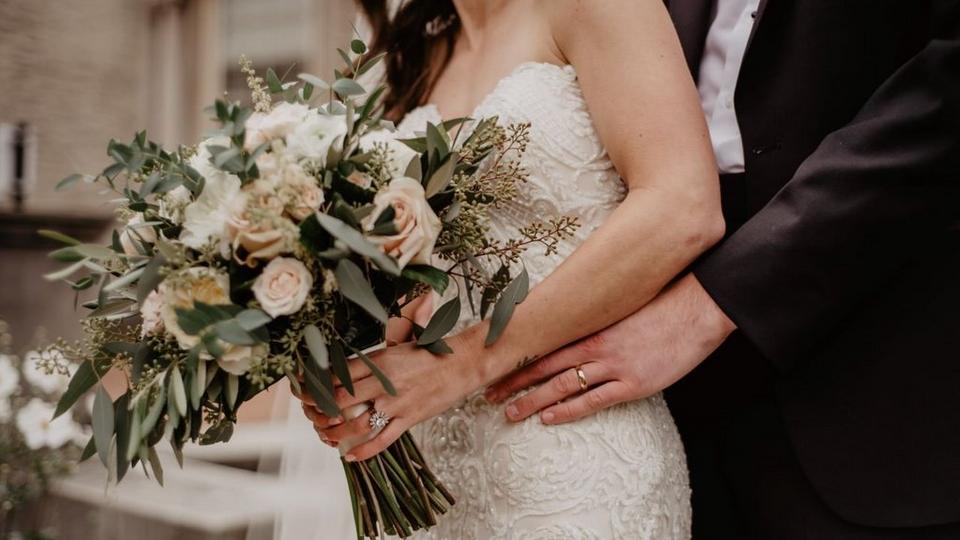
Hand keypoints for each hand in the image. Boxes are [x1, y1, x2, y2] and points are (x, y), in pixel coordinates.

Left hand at [312, 334, 485, 461]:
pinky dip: (363, 452)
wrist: (463, 362)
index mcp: (379, 360)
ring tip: (325, 436)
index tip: (303, 391)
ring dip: (335, 434)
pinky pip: (382, 441)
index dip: (315, 385)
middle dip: (318, 411)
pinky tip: (349, 456)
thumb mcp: (396, 348)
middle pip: (340, 401)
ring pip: (356, 425)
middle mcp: (385, 382)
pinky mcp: (410, 419)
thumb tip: (343, 372)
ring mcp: (397, 403)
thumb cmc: (430, 353)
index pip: (337, 375)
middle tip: (310, 415)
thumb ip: (371, 362)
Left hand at [484, 273, 735, 424]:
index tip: (495, 364)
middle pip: (544, 365)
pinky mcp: (633, 383)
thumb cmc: (662, 304)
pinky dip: (567, 411)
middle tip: (488, 394)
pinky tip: (548, 418)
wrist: (697, 309)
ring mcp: (613, 365)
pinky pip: (593, 401)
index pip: (544, 343)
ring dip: (532, 400)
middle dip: (514, 381)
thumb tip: (575, 323)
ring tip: (509, 413)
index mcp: (591, 324)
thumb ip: (598, 318)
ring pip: (562, 385)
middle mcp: (595, 345)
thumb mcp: (622, 306)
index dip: (518, 356)